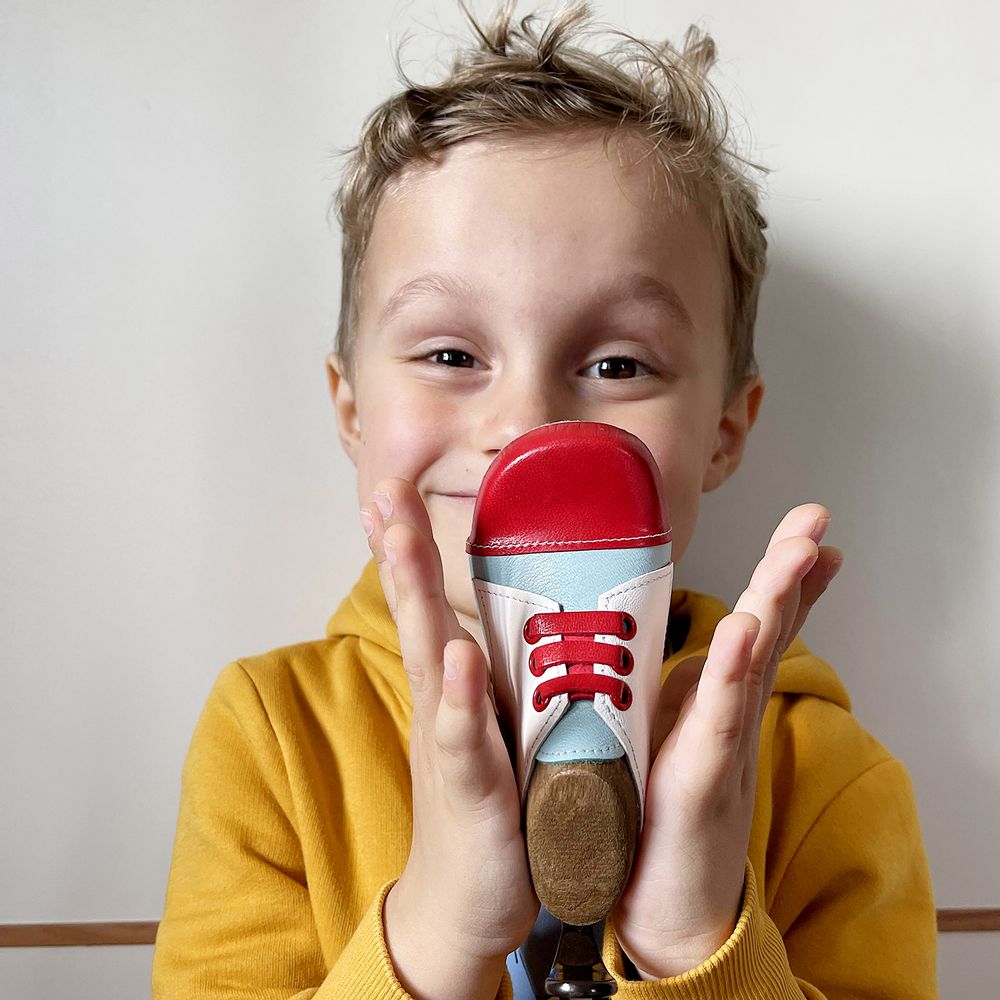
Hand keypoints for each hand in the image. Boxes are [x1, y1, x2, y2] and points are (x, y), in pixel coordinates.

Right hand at [360, 479, 537, 999]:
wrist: (465, 900)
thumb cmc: (485, 805)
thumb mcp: (492, 726)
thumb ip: (498, 675)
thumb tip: (514, 624)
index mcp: (451, 685)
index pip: (424, 603)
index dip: (410, 547)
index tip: (394, 491)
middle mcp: (440, 702)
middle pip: (415, 612)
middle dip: (400, 547)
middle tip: (385, 490)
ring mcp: (449, 743)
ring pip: (428, 657)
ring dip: (415, 596)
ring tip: (401, 540)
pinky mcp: (471, 789)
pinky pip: (463, 737)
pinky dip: (459, 698)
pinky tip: (457, 659)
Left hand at [613, 503, 842, 978]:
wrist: (668, 910)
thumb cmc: (663, 823)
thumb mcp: (674, 738)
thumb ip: (683, 695)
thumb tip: (689, 651)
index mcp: (716, 701)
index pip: (756, 627)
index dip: (782, 579)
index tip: (807, 531)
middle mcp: (727, 717)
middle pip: (766, 631)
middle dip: (791, 572)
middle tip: (816, 521)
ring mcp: (718, 747)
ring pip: (750, 664)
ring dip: (775, 604)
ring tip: (797, 552)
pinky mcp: (696, 781)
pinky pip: (717, 720)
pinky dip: (728, 674)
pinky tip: (744, 632)